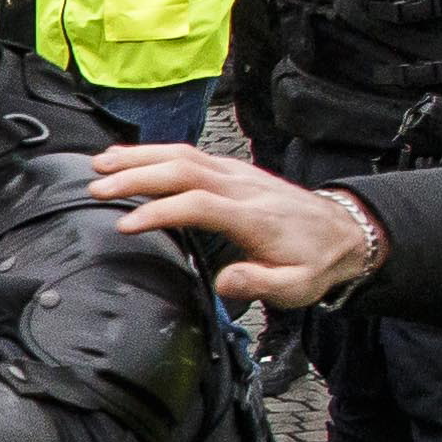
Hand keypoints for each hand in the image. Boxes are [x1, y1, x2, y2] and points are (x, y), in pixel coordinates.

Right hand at [87, 143, 382, 308]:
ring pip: (184, 154)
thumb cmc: (316, 261)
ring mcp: (238, 174)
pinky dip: (157, 153)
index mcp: (252, 216)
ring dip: (140, 156)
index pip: (197, 204)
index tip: (126, 225)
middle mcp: (242, 187)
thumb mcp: (298, 287)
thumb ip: (261, 283)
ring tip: (101, 164)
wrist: (345, 233)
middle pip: (182, 168)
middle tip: (96, 187)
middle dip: (135, 175)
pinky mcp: (234, 170)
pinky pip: (191, 153)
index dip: (159, 211)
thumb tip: (225, 280)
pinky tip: (133, 159)